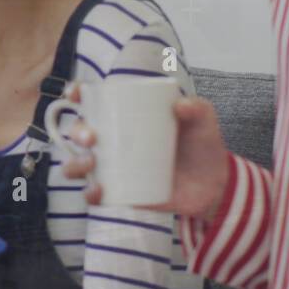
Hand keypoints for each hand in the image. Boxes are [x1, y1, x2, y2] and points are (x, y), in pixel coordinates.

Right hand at [62, 92, 229, 219]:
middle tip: (92, 138)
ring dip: (75, 163)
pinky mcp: (119, 192)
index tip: (76, 94)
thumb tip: (181, 106)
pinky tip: (98, 191)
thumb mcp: (203, 120)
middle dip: (77, 132)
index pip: (93, 101)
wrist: (213, 184)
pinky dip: (90, 193)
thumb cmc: (201, 145)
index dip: (76, 94)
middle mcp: (112, 140)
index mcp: (125, 116)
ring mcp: (112, 168)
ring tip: (92, 164)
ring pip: (77, 164)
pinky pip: (95, 194)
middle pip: (79, 132)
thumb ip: (197, 108)